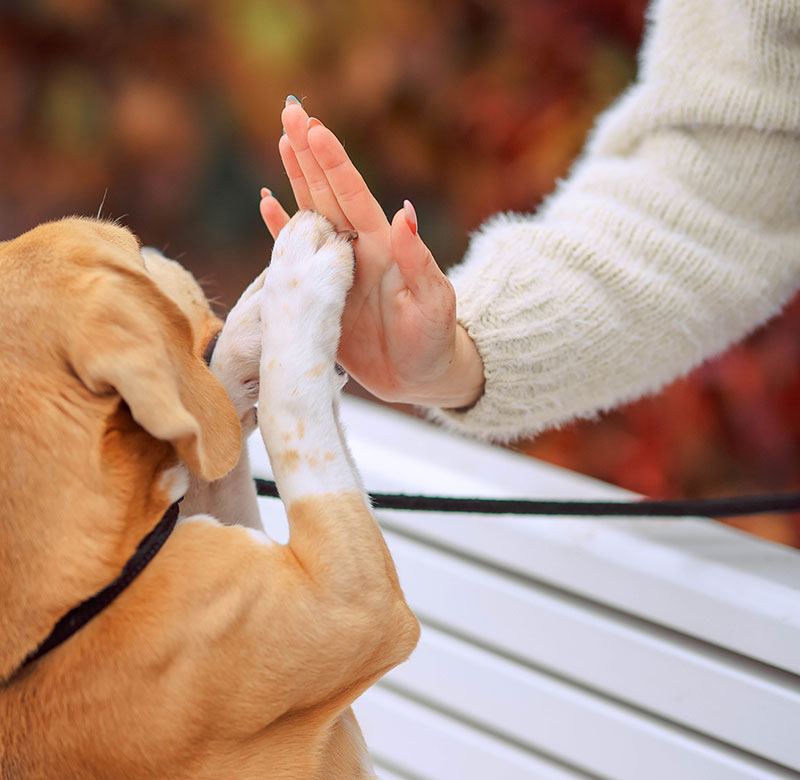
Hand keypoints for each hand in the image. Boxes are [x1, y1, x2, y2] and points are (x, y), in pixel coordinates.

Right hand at [259, 97, 483, 408]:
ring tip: (281, 140)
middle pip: (327, 193)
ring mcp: (336, 269)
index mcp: (382, 247)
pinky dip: (281, 231)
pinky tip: (268, 203)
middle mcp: (356, 250)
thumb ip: (417, 261)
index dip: (333, 162)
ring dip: (295, 179)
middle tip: (290, 111)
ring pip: (310, 214)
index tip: (313, 127)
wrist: (420, 378)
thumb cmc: (434, 340)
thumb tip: (404, 214)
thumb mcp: (433, 302)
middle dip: (308, 153)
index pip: (354, 195)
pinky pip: (296, 256)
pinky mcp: (320, 293)